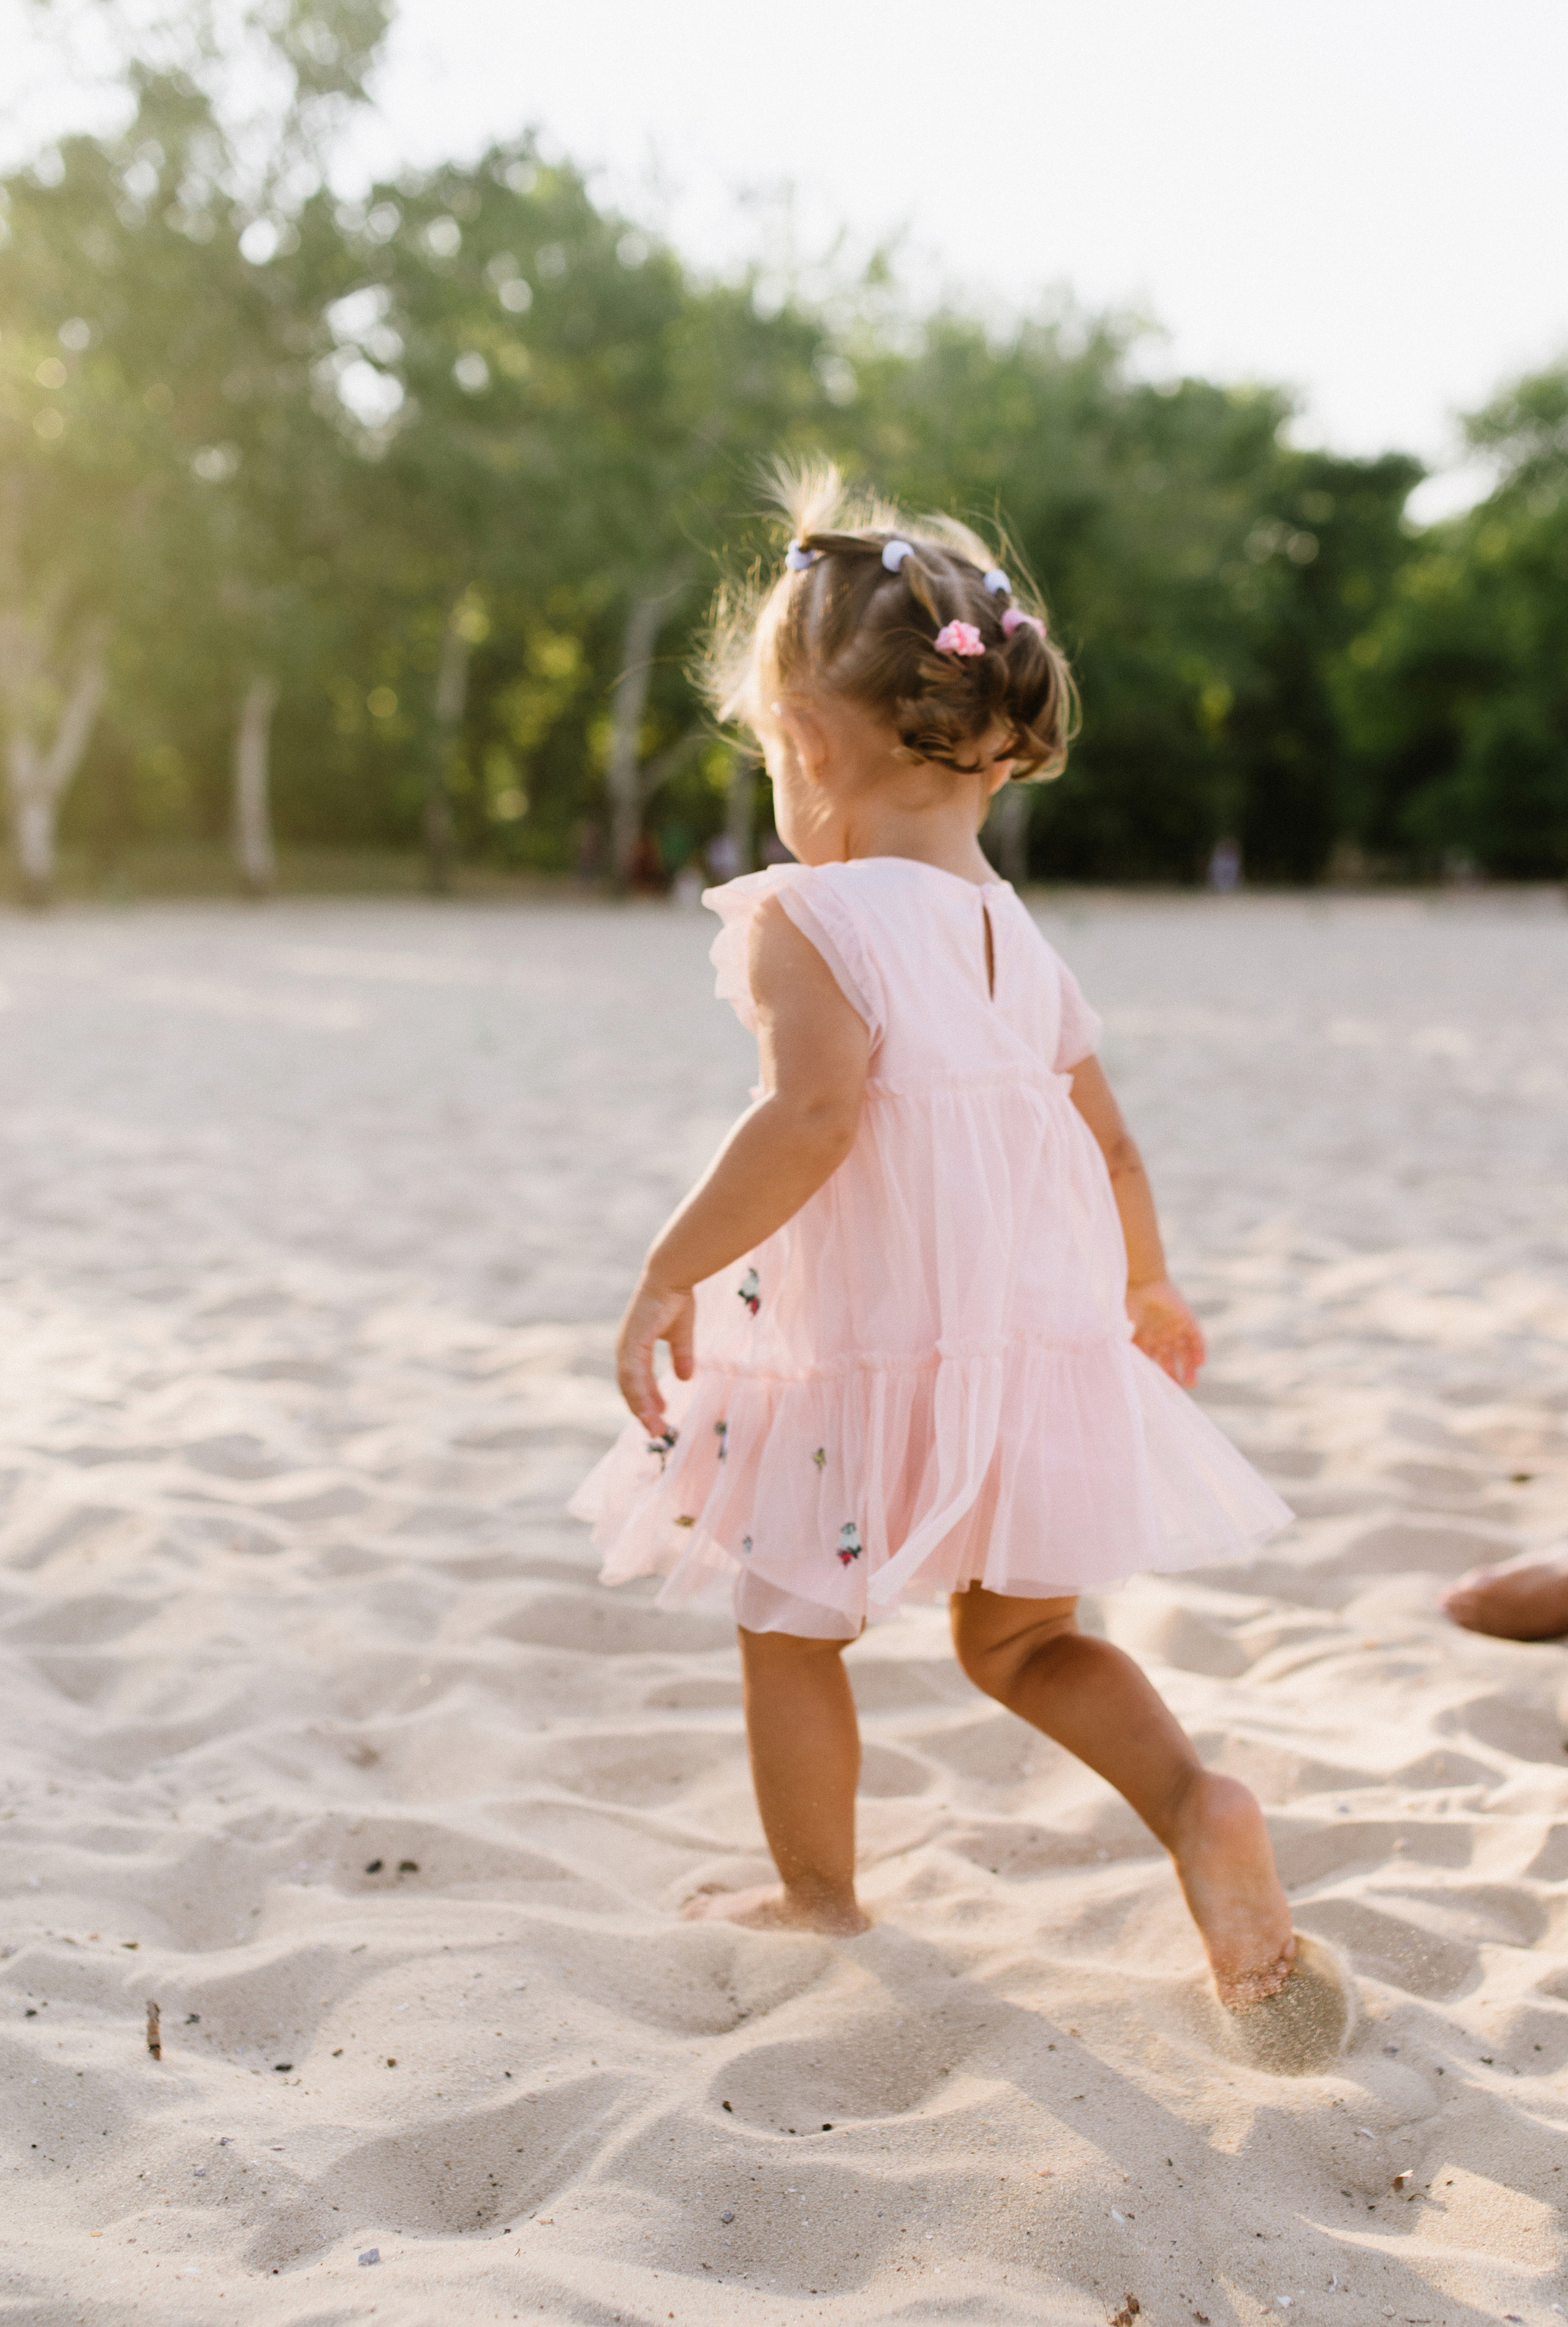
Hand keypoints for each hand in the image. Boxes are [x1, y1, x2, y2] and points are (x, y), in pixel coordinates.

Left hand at [616, 1275, 695, 1432]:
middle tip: (657, 1431)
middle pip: (630, 1388)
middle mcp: (627, 1348)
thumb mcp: (680, 1334)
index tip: (659, 1417)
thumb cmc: (675, 1299)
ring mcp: (627, 1346)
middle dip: (643, 1411)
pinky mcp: (632, 1342)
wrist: (672, 1276)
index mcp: (635, 1347)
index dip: (647, 1400)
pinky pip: (634, 1375)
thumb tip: (686, 1377)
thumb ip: (681, 1355)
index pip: (636, 1381)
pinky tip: (650, 1409)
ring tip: (655, 1427)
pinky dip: (640, 1394)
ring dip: (642, 1408)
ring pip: (630, 1386)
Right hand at [1127, 1276, 1205, 1387]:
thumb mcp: (1125, 1331)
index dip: (1159, 1376)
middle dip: (1175, 1374)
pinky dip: (1198, 1350)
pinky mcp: (1187, 1319)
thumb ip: (1125, 1350)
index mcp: (1146, 1338)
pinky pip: (1196, 1338)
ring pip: (1185, 1352)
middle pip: (1171, 1360)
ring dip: (1189, 1367)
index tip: (1162, 1390)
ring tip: (1192, 1382)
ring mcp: (1175, 1327)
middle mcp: (1161, 1335)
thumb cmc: (1129, 1307)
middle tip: (1180, 1388)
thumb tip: (1122, 1371)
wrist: (1142, 1282)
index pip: (1154, 1362)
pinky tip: (1200, 1363)